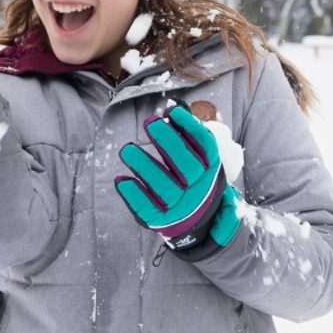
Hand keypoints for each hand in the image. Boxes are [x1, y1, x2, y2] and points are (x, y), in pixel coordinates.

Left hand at [114, 101, 240, 260]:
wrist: (198, 222)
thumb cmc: (193, 181)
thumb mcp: (200, 162)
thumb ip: (188, 138)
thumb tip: (172, 110)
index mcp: (211, 171)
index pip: (205, 147)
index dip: (190, 127)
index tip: (173, 111)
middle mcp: (199, 190)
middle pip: (186, 165)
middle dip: (168, 141)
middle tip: (150, 122)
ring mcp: (181, 207)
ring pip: (164, 187)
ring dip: (144, 167)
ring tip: (126, 150)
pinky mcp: (163, 221)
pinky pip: (147, 209)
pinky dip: (134, 195)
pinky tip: (121, 180)